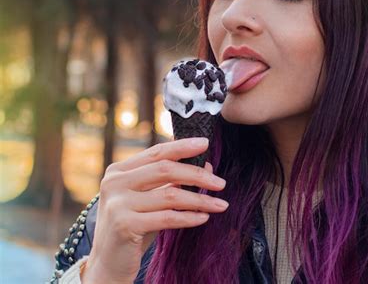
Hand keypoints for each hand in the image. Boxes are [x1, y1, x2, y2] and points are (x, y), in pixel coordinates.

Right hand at [81, 137, 227, 283]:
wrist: (108, 262)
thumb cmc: (133, 226)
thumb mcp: (150, 200)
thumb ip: (172, 182)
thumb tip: (207, 167)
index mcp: (119, 171)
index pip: (156, 152)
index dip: (182, 146)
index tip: (205, 143)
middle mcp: (115, 183)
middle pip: (165, 169)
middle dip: (197, 175)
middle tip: (221, 183)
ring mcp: (118, 203)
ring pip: (170, 195)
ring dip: (200, 200)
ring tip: (220, 204)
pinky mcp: (125, 225)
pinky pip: (167, 217)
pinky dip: (189, 217)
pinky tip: (204, 218)